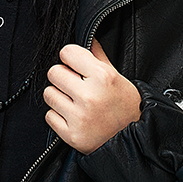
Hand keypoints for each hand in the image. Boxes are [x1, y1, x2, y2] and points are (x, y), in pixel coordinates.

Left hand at [44, 38, 141, 154]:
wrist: (134, 142)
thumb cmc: (127, 108)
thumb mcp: (118, 78)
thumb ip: (99, 57)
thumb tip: (88, 39)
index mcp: (102, 77)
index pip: (67, 52)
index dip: (70, 58)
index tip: (74, 64)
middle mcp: (89, 96)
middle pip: (54, 72)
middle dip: (63, 77)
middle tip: (75, 85)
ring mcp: (79, 117)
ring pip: (49, 94)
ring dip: (59, 96)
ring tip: (74, 102)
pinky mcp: (71, 134)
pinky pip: (49, 116)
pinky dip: (58, 115)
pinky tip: (73, 116)